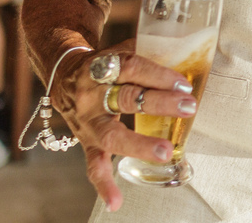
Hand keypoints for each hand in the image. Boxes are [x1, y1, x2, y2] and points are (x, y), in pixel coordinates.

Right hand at [50, 40, 198, 211]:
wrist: (63, 76)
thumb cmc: (105, 64)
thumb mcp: (120, 51)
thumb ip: (149, 51)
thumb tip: (188, 49)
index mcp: (103, 66)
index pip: (132, 67)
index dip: (158, 74)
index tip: (184, 83)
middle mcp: (92, 94)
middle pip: (125, 98)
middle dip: (158, 103)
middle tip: (188, 107)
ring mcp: (88, 121)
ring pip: (111, 134)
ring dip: (139, 144)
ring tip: (166, 152)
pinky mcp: (86, 141)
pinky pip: (93, 164)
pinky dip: (104, 184)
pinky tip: (116, 202)